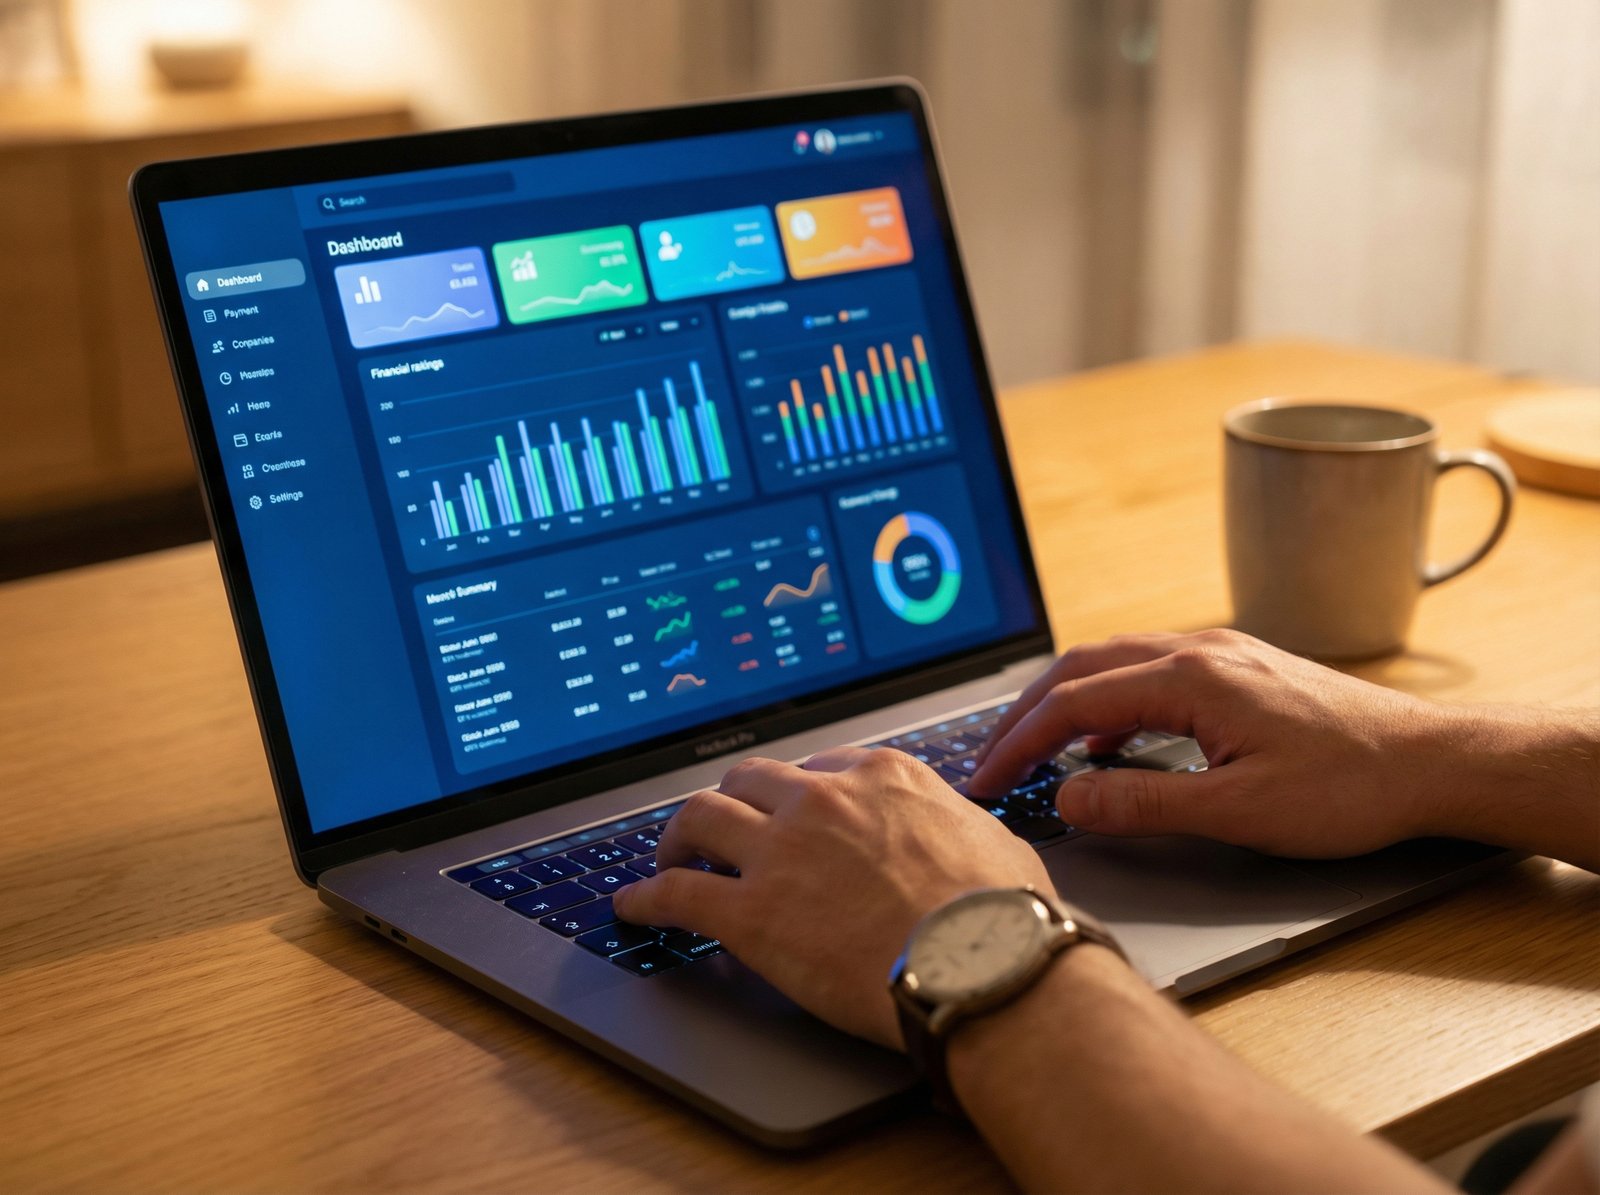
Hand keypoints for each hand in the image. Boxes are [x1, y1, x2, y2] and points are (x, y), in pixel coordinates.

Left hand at [611, 747, 1052, 1048]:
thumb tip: (963, 831)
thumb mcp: (992, 840)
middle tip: (721, 827)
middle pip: (749, 780)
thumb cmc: (1002, 915)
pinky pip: (677, 893)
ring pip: (702, 817)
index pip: (818, 767)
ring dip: (678, 834)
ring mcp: (781, 853)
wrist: (984, 966)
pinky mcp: (752, 913)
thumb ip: (957, 824)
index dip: (797, 793)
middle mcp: (822, 801)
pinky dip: (646, 897)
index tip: (789, 810)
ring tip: (668, 855)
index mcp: (881, 777)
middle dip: (732, 800)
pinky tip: (633, 906)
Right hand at [969, 629, 1452, 857]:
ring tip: (1032, 749)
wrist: (1431, 762)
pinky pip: (1148, 671)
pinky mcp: (1237, 668)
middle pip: (1081, 668)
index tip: (985, 780)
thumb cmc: (1349, 788)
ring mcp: (1220, 653)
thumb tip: (1068, 795)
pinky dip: (1108, 702)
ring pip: (1113, 662)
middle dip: (1025, 715)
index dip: (1018, 743)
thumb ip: (1144, 802)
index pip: (1074, 703)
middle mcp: (1199, 650)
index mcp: (1192, 678)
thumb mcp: (1239, 811)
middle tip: (990, 761)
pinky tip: (1109, 742)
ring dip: (1063, 703)